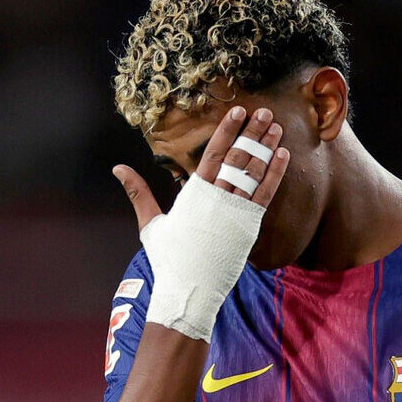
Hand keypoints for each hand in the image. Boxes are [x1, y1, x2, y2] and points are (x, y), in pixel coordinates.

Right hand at [111, 106, 289, 340]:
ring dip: (266, 149)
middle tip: (265, 112)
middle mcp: (216, 198)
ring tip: (277, 127)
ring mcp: (235, 211)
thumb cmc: (169, 258)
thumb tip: (117, 168)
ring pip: (254, 173)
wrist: (189, 289)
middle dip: (252, 133)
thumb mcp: (150, 223)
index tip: (238, 112)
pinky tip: (284, 156)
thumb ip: (138, 192)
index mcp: (193, 194)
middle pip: (237, 158)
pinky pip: (265, 195)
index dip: (226, 131)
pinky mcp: (249, 226)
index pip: (213, 154)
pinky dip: (275, 175)